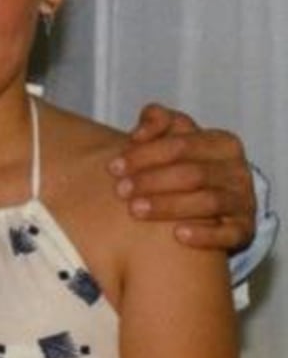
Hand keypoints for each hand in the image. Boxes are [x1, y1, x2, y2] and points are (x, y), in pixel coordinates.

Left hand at [109, 103, 255, 250]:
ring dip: (168, 206)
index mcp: (222, 143)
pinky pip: (229, 234)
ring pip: (208, 202)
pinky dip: (205, 234)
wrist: (214, 201)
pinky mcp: (245, 229)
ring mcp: (243, 201)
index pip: (180, 144)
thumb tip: (139, 134)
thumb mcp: (173, 137)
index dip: (144, 154)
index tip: (113, 166)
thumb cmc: (182, 163)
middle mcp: (237, 171)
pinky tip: (178, 235)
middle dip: (151, 181)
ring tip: (135, 210)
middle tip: (119, 190)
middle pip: (192, 174)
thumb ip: (157, 121)